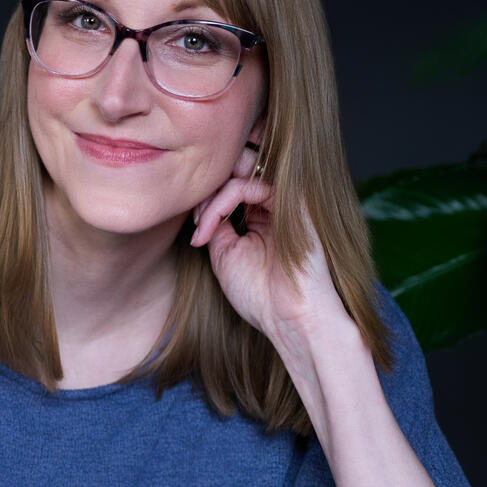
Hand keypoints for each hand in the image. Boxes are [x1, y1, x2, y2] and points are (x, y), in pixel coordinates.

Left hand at [187, 157, 348, 354]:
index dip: (207, 196)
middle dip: (208, 189)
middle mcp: (277, 202)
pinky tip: (209, 228)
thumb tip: (201, 199)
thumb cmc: (259, 294)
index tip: (193, 227)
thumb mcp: (224, 252)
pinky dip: (219, 204)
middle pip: (238, 167)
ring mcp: (286, 200)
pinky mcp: (293, 202)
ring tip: (201, 228)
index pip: (233, 182)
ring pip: (238, 174)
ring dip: (209, 199)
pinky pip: (247, 185)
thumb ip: (216, 220)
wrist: (290, 319)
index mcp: (264, 214)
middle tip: (195, 219)